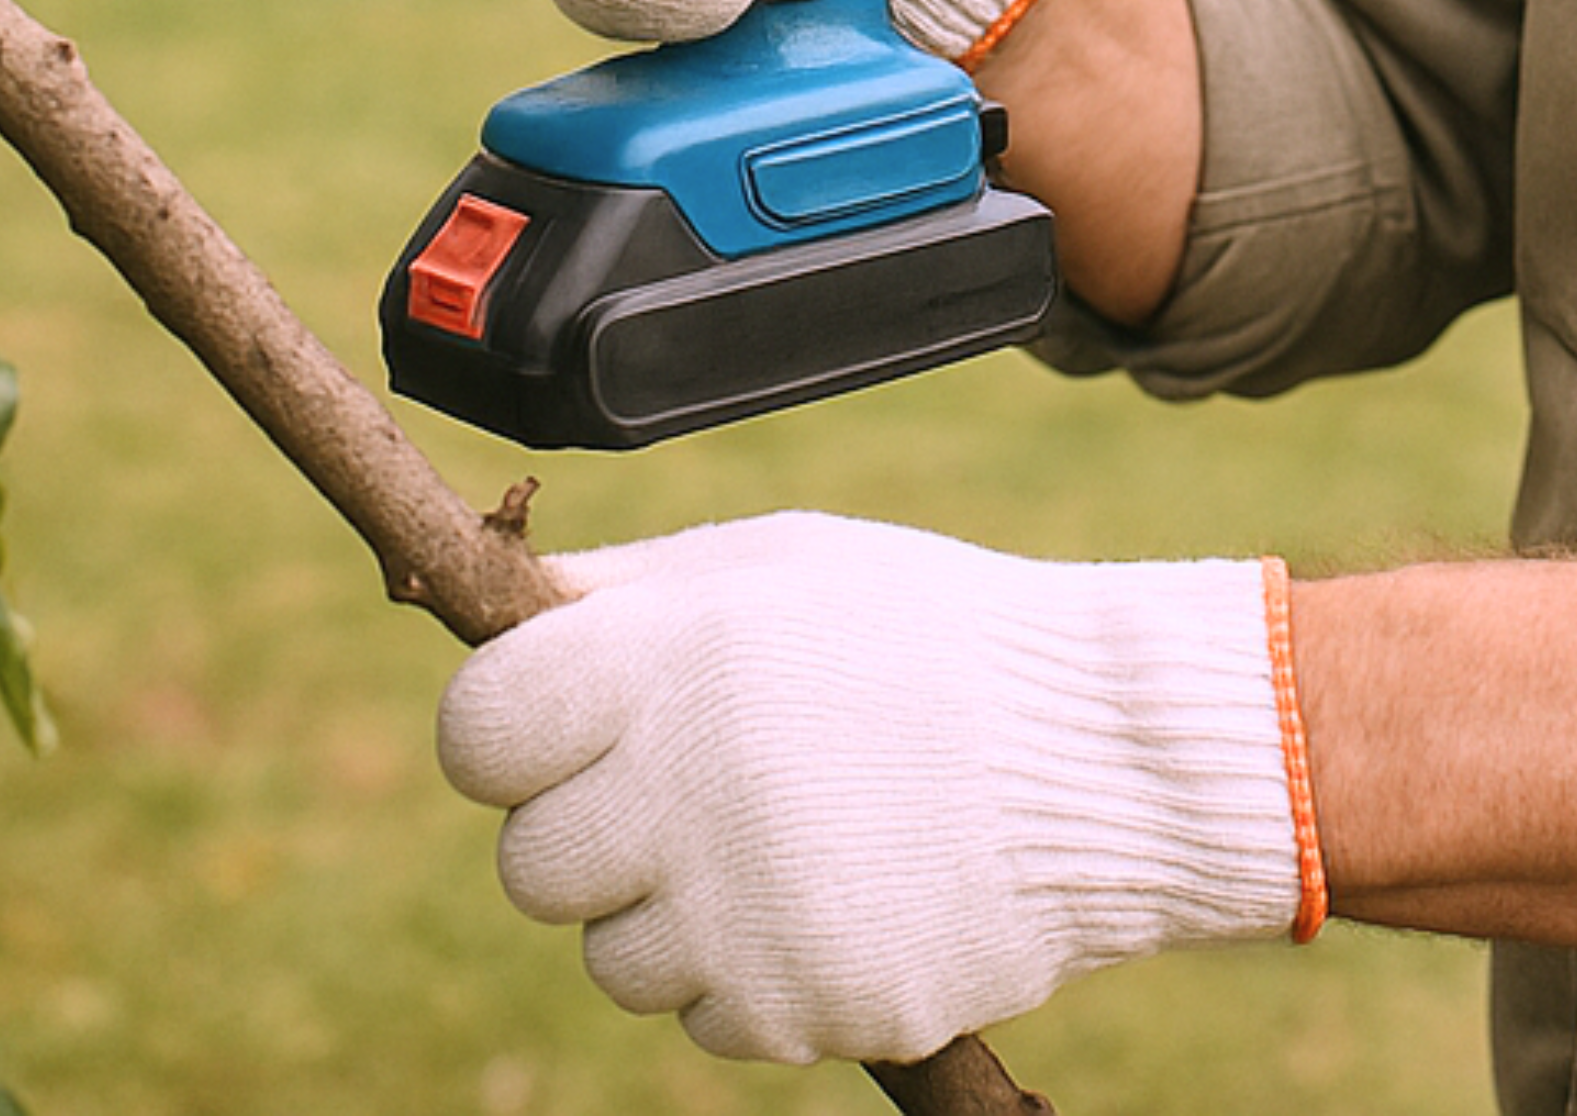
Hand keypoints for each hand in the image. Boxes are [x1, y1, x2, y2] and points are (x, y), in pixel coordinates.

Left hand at [436, 512, 1318, 1063]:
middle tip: (708, 786)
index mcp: (668, 661)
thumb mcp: (786, 562)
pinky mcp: (791, 1011)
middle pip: (532, 864)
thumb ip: (634, 590)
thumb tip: (513, 619)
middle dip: (602, 828)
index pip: (476, 733)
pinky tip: (846, 890)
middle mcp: (681, 792)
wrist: (1099, 754)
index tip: (573, 727)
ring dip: (680, 909)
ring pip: (616, 957)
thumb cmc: (931, 633)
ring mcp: (733, 918)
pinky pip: (712, 1014)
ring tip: (799, 833)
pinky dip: (761, 969)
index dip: (520, 732)